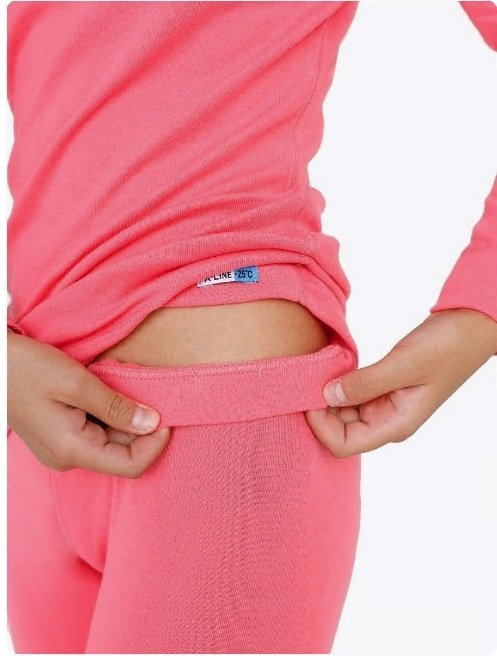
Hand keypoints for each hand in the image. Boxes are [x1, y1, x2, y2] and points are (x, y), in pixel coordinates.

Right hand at [7, 330, 170, 476]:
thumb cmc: (25, 368)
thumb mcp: (76, 382)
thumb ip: (117, 407)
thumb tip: (152, 423)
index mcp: (72, 451)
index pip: (131, 465)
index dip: (155, 444)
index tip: (166, 416)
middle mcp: (68, 458)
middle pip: (122, 453)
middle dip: (141, 427)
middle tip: (146, 392)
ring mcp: (61, 450)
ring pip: (110, 442)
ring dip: (124, 418)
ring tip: (121, 386)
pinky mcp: (59, 437)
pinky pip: (95, 433)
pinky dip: (109, 415)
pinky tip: (106, 391)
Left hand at [305, 309, 496, 456]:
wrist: (468, 328)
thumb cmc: (445, 347)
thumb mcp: (403, 364)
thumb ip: (365, 383)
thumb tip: (327, 396)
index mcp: (394, 425)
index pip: (343, 444)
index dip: (320, 426)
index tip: (308, 395)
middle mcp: (386, 422)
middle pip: (338, 431)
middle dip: (318, 410)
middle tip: (305, 380)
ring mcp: (384, 407)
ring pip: (341, 413)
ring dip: (326, 396)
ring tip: (317, 371)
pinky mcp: (382, 390)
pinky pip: (351, 395)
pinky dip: (337, 385)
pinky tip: (331, 367)